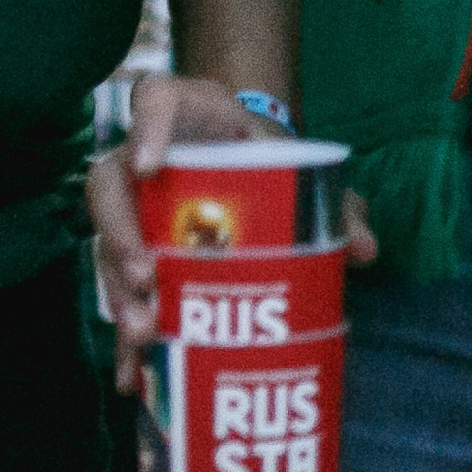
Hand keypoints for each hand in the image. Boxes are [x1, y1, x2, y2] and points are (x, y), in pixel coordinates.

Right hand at [86, 76, 377, 393]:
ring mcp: (133, 205)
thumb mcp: (303, 171)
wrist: (255, 164)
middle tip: (144, 278)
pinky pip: (116, 292)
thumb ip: (334, 204)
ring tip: (142, 333)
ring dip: (117, 291)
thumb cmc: (272, 159)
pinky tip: (134, 375)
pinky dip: (124, 337)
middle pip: (109, 181)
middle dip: (121, 232)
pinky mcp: (133, 252)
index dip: (145, 125)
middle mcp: (147, 156)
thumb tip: (365, 249)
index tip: (148, 166)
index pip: (155, 96)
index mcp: (191, 115)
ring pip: (106, 242)